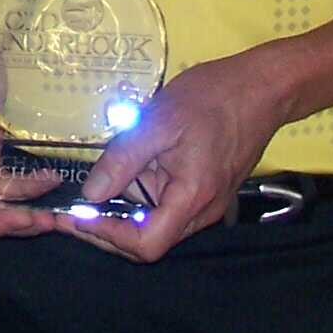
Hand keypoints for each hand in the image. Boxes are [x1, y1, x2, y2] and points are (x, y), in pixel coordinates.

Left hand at [57, 52, 288, 260]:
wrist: (261, 87)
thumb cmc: (212, 98)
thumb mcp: (158, 121)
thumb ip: (122, 160)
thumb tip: (90, 194)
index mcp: (191, 198)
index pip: (145, 245)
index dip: (106, 236)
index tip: (75, 217)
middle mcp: (202, 211)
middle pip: (147, 240)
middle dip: (107, 227)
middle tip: (71, 207)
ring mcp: (207, 203)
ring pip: (156, 223)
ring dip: (123, 211)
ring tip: (93, 186)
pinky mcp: (206, 191)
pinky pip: (168, 205)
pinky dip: (141, 197)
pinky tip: (124, 174)